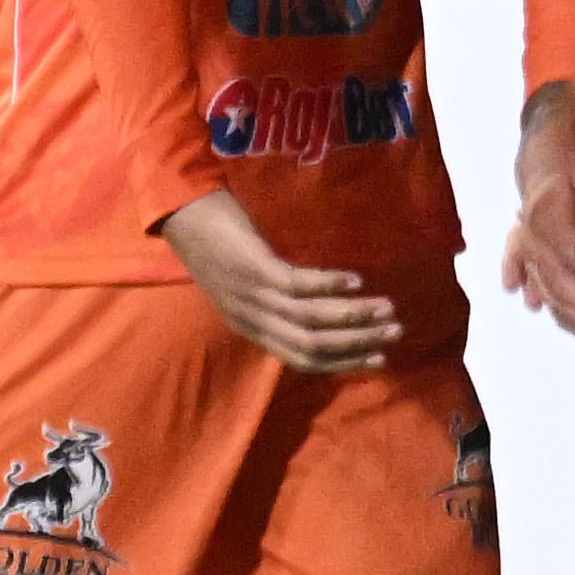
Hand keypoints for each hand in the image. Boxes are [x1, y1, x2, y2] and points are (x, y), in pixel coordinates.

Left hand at [157, 191, 399, 372]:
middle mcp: (252, 319)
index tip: (377, 359)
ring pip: (310, 321)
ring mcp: (253, 296)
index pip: (302, 359)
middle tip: (394, 334)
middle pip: (311, 346)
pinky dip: (330, 285)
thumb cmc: (214, 241)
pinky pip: (299, 286)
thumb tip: (314, 304)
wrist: (180, 213)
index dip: (342, 362)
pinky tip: (356, 280)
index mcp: (250, 327)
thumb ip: (271, 299)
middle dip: (356, 343)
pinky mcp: (254, 269)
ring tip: (387, 309)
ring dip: (353, 317)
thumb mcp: (242, 282)